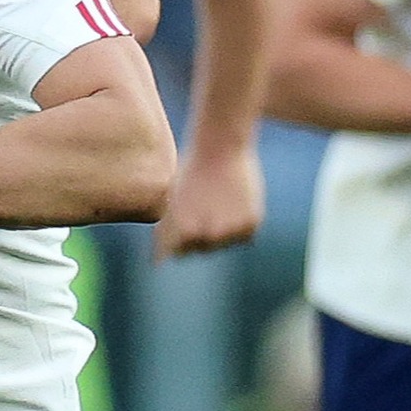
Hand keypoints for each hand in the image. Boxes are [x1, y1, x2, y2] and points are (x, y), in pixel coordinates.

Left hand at [155, 139, 264, 257]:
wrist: (220, 146)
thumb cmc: (189, 173)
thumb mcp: (172, 203)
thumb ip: (165, 235)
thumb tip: (158, 264)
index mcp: (185, 233)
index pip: (181, 252)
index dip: (182, 232)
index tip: (187, 209)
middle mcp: (210, 235)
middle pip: (204, 249)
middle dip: (202, 232)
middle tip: (204, 203)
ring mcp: (232, 231)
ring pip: (225, 244)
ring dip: (222, 231)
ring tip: (218, 201)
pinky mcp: (252, 224)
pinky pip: (244, 236)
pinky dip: (240, 224)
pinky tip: (233, 202)